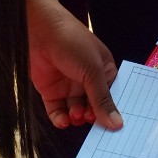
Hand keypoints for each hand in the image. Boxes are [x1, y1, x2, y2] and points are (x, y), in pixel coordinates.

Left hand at [27, 1, 121, 131]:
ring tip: (76, 114)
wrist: (41, 30)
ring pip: (77, 112)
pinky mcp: (52, 91)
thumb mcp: (92, 71)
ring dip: (77, 117)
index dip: (111, 111)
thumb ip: (102, 99)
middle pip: (94, 107)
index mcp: (104, 71)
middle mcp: (87, 80)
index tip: (112, 127)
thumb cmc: (72, 41)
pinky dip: (60, 119)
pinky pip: (58, 111)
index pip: (112, 97)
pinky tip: (62, 120)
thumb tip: (117, 123)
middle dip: (93, 116)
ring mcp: (69, 86)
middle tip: (90, 119)